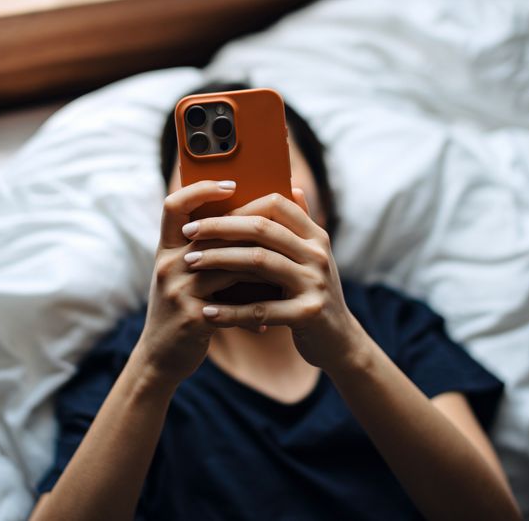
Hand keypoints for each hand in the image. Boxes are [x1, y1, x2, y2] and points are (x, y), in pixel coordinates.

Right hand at [135, 180, 260, 387]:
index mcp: (167, 249)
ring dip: (261, 267)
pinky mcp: (193, 316)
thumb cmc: (184, 308)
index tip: (231, 183)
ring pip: (230, 264)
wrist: (162, 357)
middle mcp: (169, 264)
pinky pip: (235, 303)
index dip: (200, 189)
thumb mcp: (188, 275)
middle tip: (277, 225)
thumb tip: (248, 214)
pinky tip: (270, 319)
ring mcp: (178, 290)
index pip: (174, 205)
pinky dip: (256, 310)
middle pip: (210, 231)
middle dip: (247, 225)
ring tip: (285, 269)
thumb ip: (209, 248)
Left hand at [181, 189, 368, 374]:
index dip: (239, 205)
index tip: (209, 214)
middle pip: (261, 229)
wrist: (340, 341)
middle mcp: (317, 254)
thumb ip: (300, 226)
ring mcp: (315, 283)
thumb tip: (292, 187)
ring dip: (218, 261)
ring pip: (258, 262)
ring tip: (190, 263)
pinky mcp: (308, 314)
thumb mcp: (312, 258)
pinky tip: (207, 312)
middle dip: (219, 228)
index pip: (276, 204)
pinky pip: (261, 308)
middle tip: (188, 234)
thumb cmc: (314, 295)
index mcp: (315, 236)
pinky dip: (230, 311)